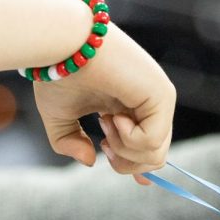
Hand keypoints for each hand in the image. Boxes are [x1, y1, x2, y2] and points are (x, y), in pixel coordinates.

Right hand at [32, 24, 175, 176]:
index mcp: (130, 106)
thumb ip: (70, 144)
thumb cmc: (58, 73)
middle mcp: (148, 103)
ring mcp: (158, 99)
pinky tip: (112, 116)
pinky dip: (128, 139)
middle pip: (154, 158)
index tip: (126, 174)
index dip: (139, 169)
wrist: (62, 45)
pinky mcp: (161, 95)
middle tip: (102, 140)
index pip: (149, 146)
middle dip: (124, 163)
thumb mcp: (59, 119)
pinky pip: (151, 141)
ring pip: (155, 156)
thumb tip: (90, 162)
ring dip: (123, 150)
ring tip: (104, 122)